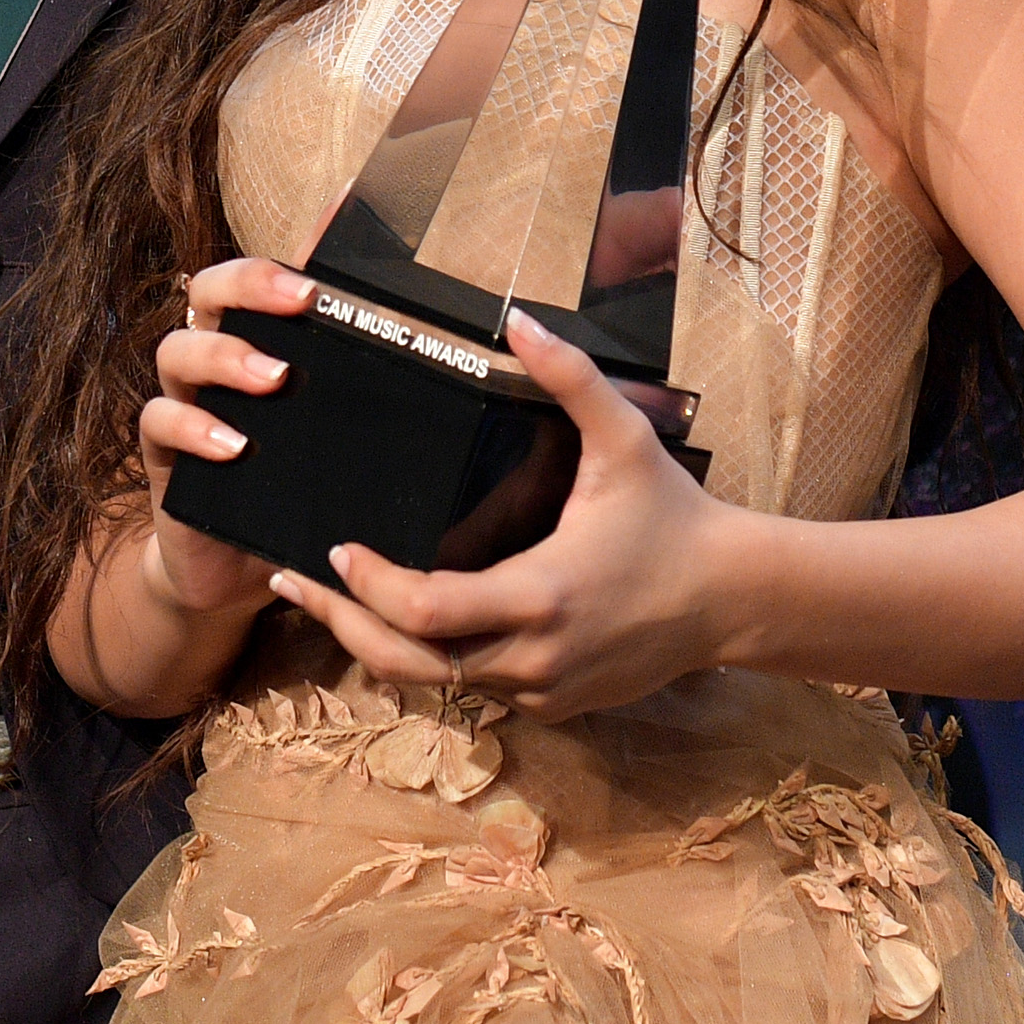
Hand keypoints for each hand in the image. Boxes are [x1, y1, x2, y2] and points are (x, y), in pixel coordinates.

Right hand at [138, 257, 316, 617]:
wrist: (235, 566)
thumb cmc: (289, 482)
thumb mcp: (322, 430)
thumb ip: (348, 382)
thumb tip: (414, 330)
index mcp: (250, 339)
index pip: (254, 277)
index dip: (278, 262)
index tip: (318, 274)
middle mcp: (210, 358)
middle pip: (206, 292)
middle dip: (249, 286)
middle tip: (299, 301)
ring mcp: (182, 401)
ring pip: (177, 350)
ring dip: (225, 356)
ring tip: (273, 377)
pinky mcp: (162, 454)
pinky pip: (158, 421)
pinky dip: (193, 426)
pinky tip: (232, 445)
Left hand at [267, 312, 738, 721]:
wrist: (733, 598)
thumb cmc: (675, 515)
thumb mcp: (624, 441)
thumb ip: (569, 379)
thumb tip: (518, 318)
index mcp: (539, 594)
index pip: (424, 610)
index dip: (368, 587)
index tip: (333, 550)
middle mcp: (531, 656)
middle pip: (407, 662)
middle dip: (341, 625)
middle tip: (289, 585)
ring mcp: (541, 690)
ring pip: (436, 684)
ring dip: (380, 646)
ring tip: (328, 604)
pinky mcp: (553, 705)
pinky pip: (475, 691)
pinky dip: (435, 661)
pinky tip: (403, 625)